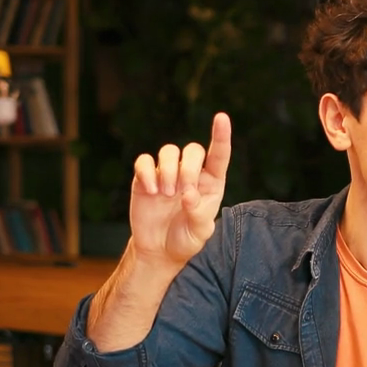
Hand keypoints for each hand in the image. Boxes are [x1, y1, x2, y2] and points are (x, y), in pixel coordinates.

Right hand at [129, 113, 230, 268]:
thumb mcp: (198, 233)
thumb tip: (188, 194)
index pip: (219, 155)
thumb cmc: (185, 239)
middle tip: (181, 193)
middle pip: (193, 150)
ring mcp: (167, 173)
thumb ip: (198, 214)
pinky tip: (151, 191)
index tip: (221, 117)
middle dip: (188, 168)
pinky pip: (144, 161)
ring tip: (166, 195)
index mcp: (212, 183)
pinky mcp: (146, 178)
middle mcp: (191, 173)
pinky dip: (146, 172)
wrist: (159, 249)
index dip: (220, 136)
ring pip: (169, 151)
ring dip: (168, 170)